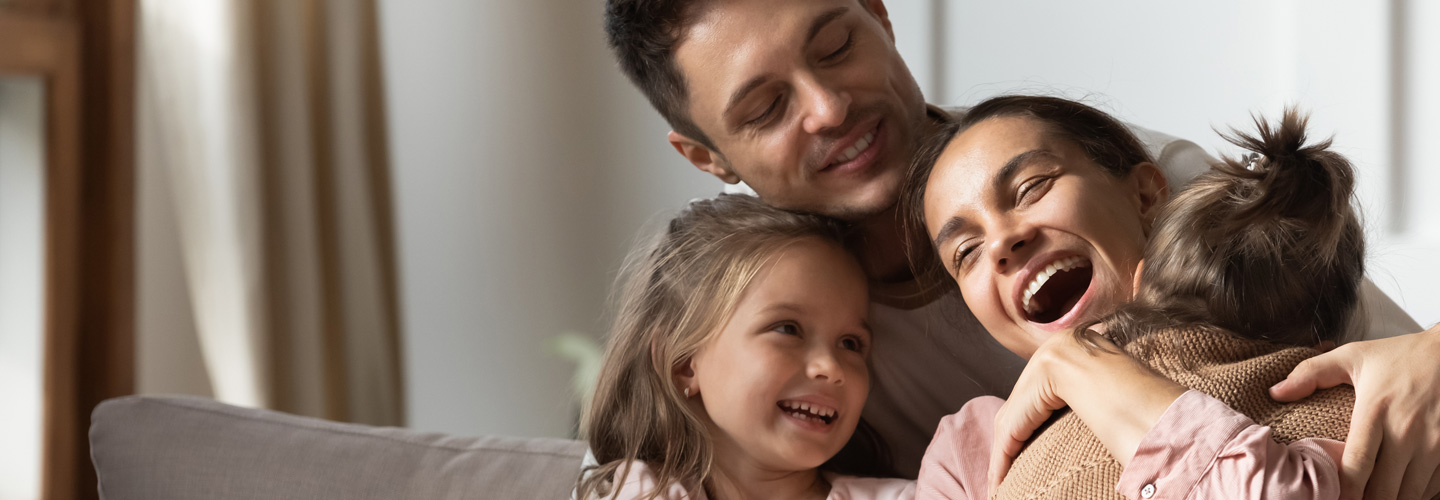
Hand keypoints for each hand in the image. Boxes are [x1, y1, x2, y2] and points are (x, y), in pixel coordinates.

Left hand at [988, 331, 1184, 490]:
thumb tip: (1072, 424)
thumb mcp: (1106, 412)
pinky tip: (998, 480)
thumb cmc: (1148, 427)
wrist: (1169, 421)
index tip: (1012, 465)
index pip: (1034, 401)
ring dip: (1003, 455)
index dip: (1021, 434)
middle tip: (999, 481)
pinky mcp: (1050, 370)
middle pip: (1022, 406)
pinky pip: (1014, 421)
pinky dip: (1004, 454)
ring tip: (999, 486)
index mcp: (1077, 351)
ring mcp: (1056, 353)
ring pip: (1015, 416)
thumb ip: (1085, 406)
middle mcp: (1063, 344)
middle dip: (1007, 446)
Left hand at [1270, 324, 1439, 499]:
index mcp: (1376, 410)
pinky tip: (1400, 489)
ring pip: (1410, 494)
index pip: (1357, 464)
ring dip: (1392, 499)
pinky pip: (1433, 487)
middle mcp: (1407, 431)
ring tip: (1373, 496)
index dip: (1344, 490)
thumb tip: (1275, 392)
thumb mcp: (1353, 356)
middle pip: (1384, 489)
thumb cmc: (1401, 356)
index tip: (1331, 497)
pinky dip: (1416, 493)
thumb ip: (1311, 373)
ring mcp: (1434, 444)